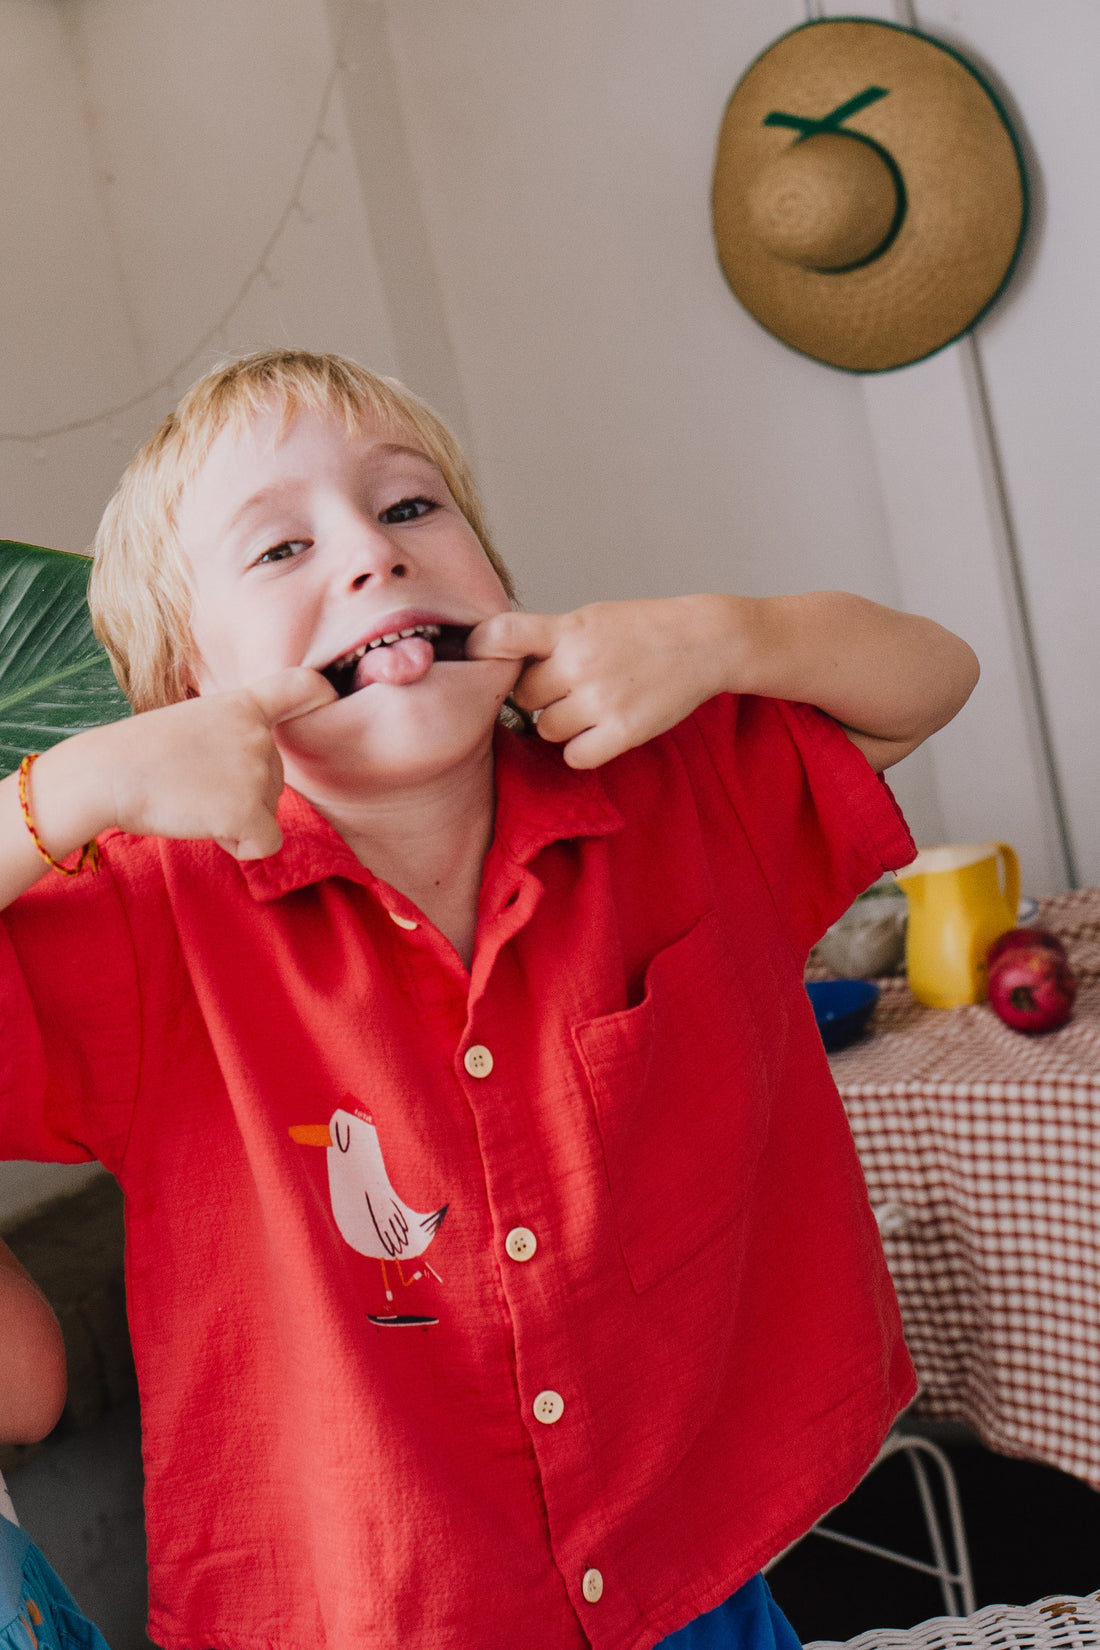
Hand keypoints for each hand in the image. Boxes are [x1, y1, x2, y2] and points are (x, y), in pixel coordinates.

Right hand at [63, 667, 336, 858]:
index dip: (321, 694)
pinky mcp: (248, 810)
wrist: (107, 775)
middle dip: (242, 794)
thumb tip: (253, 771)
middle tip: (192, 784)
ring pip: (267, 811)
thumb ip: (231, 736)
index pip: (297, 687)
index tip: (330, 697)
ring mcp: (255, 772)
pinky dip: (240, 844)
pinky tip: (207, 826)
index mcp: (241, 706)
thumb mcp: (192, 723)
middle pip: (275, 779)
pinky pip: (266, 843)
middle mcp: (258, 735)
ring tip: (191, 801)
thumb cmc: (139, 754)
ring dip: (235, 818)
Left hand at [467, 597, 732, 767]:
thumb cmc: (644, 628)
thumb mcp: (590, 617)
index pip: (502, 636)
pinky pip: (574, 756)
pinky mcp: (623, 731)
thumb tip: (498, 658)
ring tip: (590, 706)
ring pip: (547, 730)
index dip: (481, 650)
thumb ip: (549, 636)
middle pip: (523, 696)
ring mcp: (601, 699)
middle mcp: (579, 663)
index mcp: (568, 627)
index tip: (479, 659)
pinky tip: (599, 731)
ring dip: (561, 724)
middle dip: (538, 696)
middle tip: (565, 688)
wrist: (704, 641)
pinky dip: (582, 749)